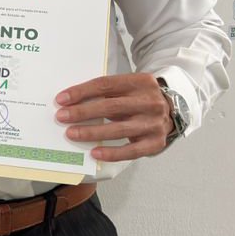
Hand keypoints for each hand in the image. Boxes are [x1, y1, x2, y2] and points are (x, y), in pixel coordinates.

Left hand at [56, 73, 172, 161]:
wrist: (173, 110)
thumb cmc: (140, 98)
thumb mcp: (128, 87)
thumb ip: (107, 92)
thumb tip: (71, 101)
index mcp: (141, 82)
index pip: (106, 85)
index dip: (82, 92)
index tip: (61, 99)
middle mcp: (150, 102)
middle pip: (110, 106)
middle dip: (83, 112)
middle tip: (61, 117)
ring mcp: (154, 123)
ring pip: (119, 129)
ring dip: (92, 132)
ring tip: (72, 134)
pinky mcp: (156, 142)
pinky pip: (131, 151)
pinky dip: (111, 153)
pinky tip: (94, 153)